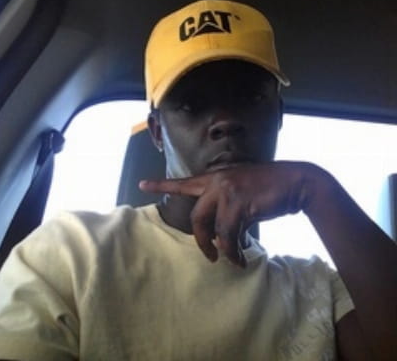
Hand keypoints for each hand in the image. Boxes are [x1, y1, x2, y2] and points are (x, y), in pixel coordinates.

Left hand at [140, 161, 317, 266]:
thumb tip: (221, 232)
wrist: (296, 182)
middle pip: (196, 216)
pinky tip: (241, 259)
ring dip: (221, 250)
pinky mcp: (240, 204)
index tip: (142, 183)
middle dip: (201, 240)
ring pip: (213, 229)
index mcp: (216, 178)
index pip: (184, 182)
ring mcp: (228, 192)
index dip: (162, 185)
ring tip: (231, 259)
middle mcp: (217, 182)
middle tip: (210, 254)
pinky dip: (233, 252)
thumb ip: (227, 205)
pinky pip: (229, 236)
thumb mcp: (243, 190)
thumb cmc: (270, 188)